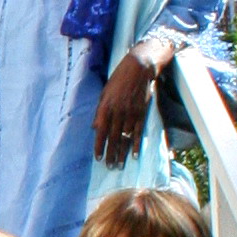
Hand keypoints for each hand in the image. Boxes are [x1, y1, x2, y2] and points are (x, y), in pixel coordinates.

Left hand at [91, 51, 156, 165]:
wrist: (138, 68)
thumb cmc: (118, 80)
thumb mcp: (104, 93)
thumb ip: (99, 111)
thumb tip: (94, 128)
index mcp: (106, 107)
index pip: (101, 131)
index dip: (99, 146)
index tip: (98, 158)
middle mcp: (118, 112)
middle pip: (113, 137)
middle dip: (110, 154)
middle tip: (109, 167)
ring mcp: (131, 113)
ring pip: (125, 138)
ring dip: (122, 153)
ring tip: (119, 166)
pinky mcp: (141, 113)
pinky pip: (138, 132)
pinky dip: (136, 144)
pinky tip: (133, 155)